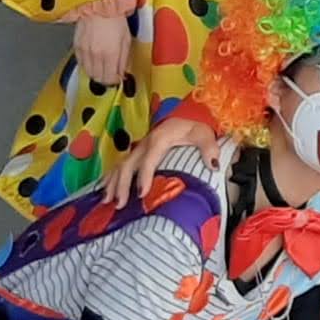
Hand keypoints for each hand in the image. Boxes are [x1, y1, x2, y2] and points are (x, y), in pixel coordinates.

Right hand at [73, 12, 132, 86]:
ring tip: (103, 67)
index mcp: (110, 54)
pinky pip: (81, 63)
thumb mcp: (126, 39)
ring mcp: (85, 51)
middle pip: (98, 78)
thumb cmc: (114, 19)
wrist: (97, 5)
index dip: (115, 81)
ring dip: (96, 73)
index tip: (118, 78)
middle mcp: (96, 55)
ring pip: (89, 72)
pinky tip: (94, 60)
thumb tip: (122, 73)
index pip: (110, 78)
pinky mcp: (76, 47)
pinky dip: (88, 65)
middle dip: (106, 79)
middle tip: (111, 74)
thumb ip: (124, 59)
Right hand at [103, 116, 218, 206]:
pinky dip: (110, 178)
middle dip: (122, 184)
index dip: (144, 176)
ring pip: (120, 165)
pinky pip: (119, 165)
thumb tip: (214, 165)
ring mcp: (138, 148)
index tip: (142, 194)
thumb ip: (209, 148)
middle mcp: (145, 144)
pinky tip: (105, 191)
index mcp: (160, 139)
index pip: (149, 160)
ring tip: (107, 201)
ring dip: (112, 183)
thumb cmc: (194, 126)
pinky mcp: (137, 152)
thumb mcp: (204, 135)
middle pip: (128, 164)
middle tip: (120, 204)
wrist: (186, 115)